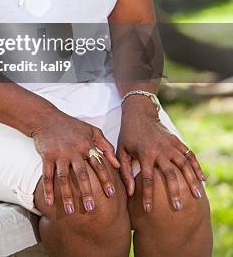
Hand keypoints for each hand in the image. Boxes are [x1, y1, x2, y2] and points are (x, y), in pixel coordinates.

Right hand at [30, 110, 120, 213]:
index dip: (105, 179)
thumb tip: (117, 165)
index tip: (111, 194)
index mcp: (86, 145)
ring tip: (71, 211)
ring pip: (63, 178)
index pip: (99, 164)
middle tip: (91, 209)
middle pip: (81, 174)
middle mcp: (73, 150)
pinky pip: (47, 175)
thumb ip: (106, 146)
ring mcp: (59, 154)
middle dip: (87, 192)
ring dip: (67, 195)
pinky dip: (47, 189)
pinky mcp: (47, 156)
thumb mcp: (92, 131)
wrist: (46, 118)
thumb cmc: (71, 125)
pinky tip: (49, 202)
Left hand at [117, 98, 205, 212]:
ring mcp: (169, 145)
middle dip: (174, 191)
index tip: (148, 210)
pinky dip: (196, 166)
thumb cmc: (128, 135)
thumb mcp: (121, 150)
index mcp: (144, 154)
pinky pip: (189, 154)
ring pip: (183, 164)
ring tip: (197, 196)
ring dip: (191, 180)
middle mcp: (159, 150)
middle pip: (169, 173)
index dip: (147, 195)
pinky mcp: (176, 140)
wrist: (139, 113)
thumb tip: (129, 192)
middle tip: (178, 207)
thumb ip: (124, 171)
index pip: (147, 179)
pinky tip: (201, 179)